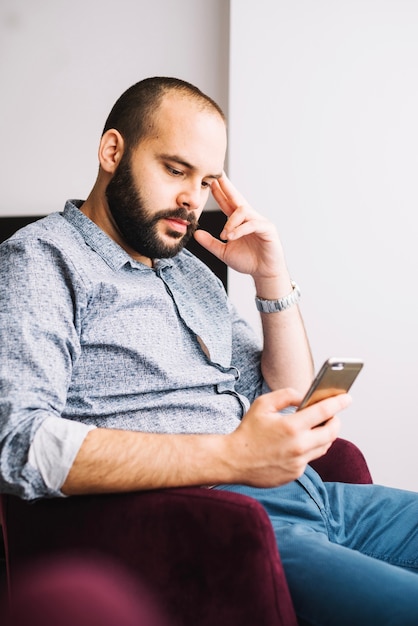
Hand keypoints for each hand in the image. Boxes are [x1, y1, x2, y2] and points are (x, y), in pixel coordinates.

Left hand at [194, 174, 283, 278]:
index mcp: (238, 221)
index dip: (218, 192)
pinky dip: (240, 230)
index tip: (209, 181)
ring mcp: (259, 222)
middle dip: (227, 186)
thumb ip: (210, 243)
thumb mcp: (224, 252)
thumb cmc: (248, 261)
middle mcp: (249, 218)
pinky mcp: (268, 229)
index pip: (227, 203)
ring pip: (243, 211)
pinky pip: (252, 224)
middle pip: (236, 197)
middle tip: (217, 175)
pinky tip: (231, 237)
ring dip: (230, 222)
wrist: (264, 273)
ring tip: (224, 235)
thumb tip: (196, 233)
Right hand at [224, 388, 350, 487]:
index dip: (338, 403)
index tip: (347, 398)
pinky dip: (309, 448)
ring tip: (320, 426)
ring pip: (324, 446)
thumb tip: (304, 396)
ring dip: (325, 435)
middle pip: (332, 432)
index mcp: (291, 426)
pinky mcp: (295, 473)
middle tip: (333, 415)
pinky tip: (300, 442)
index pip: (324, 412)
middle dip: (336, 421)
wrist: (234, 461)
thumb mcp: (263, 404)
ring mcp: (298, 462)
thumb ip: (286, 395)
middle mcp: (299, 446)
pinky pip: (310, 458)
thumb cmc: (247, 431)